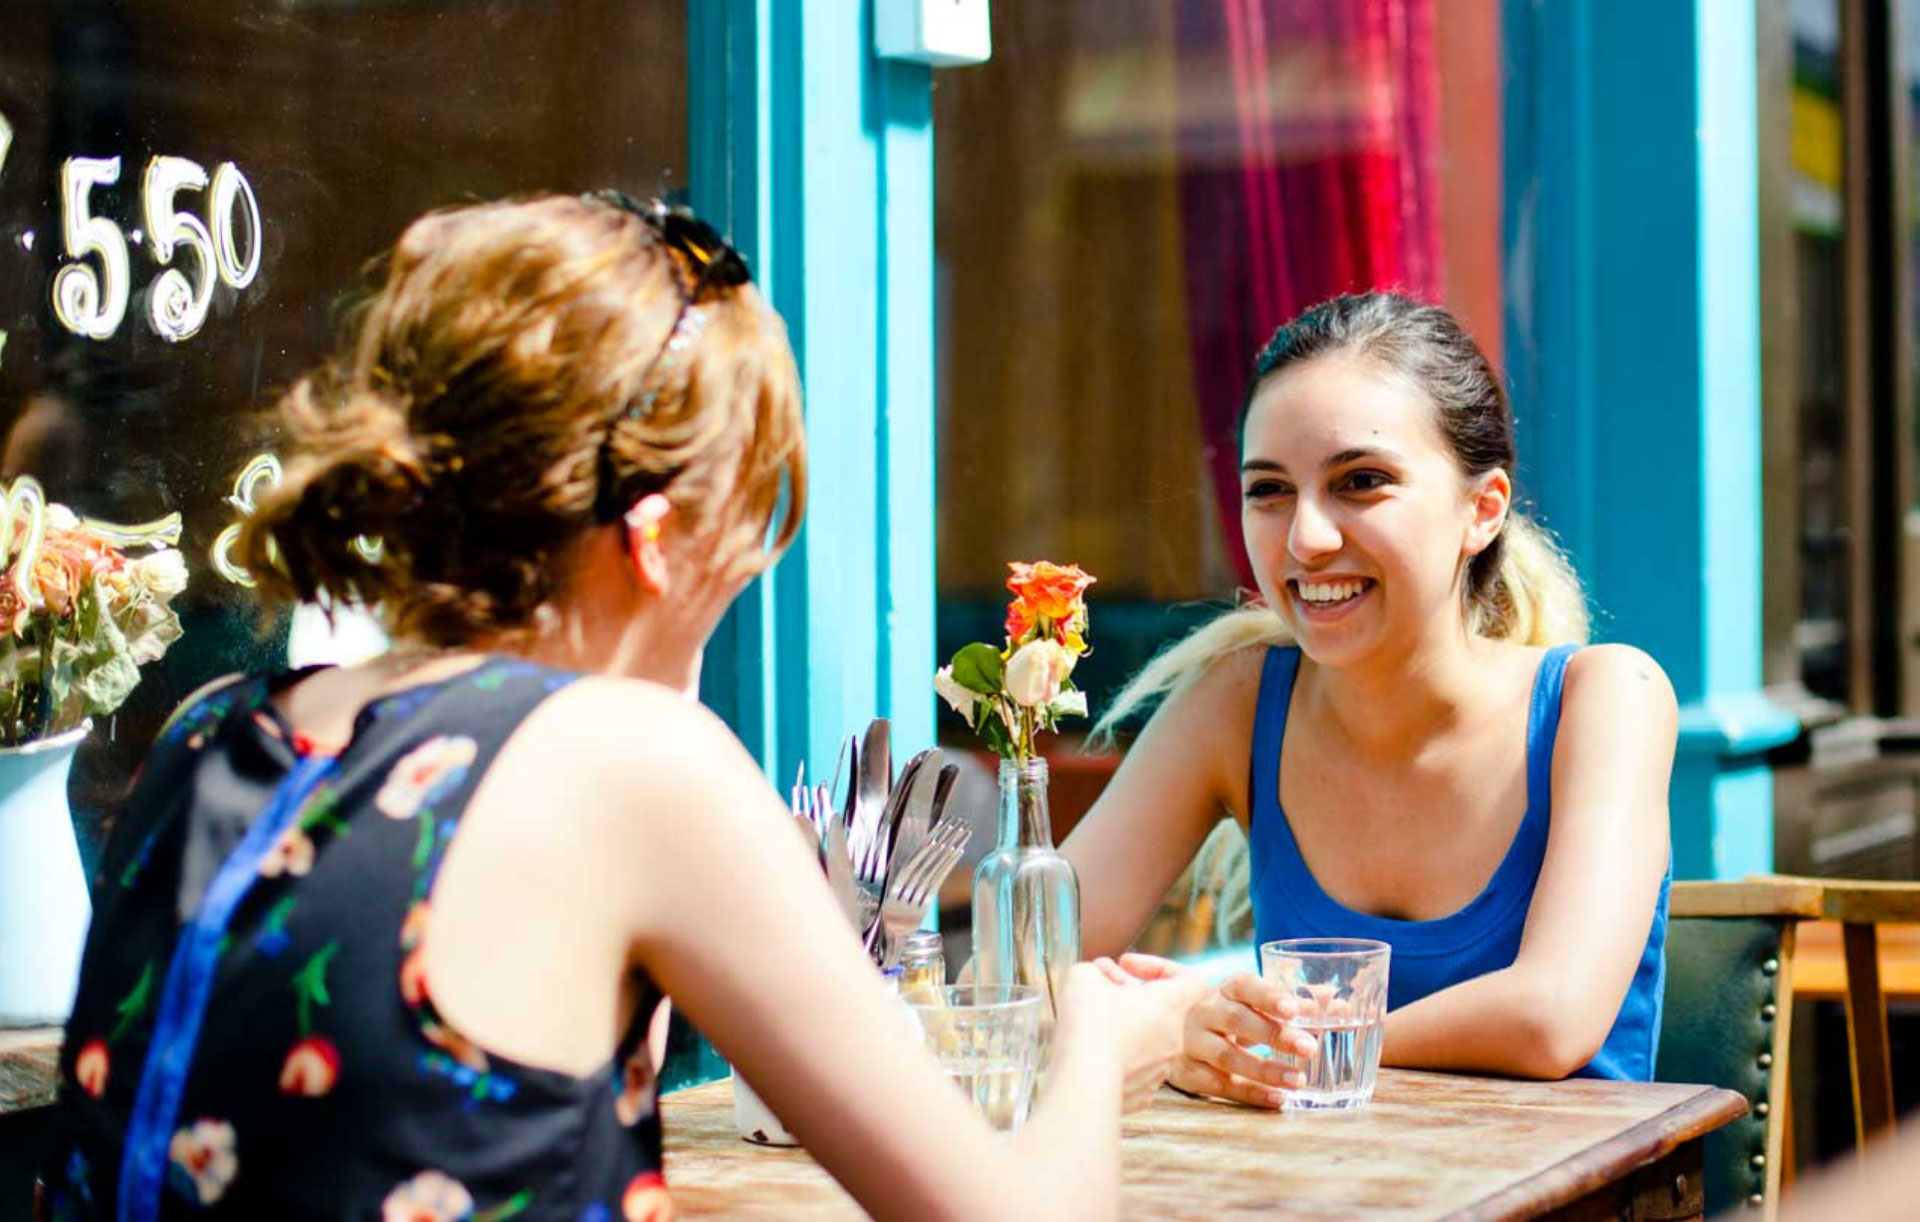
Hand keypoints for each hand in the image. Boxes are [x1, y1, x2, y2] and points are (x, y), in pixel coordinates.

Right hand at [1060, 961, 1210, 1112]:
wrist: (1081, 1080)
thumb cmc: (1090, 1023)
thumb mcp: (1087, 976)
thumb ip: (1100, 972)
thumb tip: (1101, 979)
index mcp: (1169, 1004)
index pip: (1190, 980)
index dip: (1161, 968)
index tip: (1129, 969)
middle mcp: (1173, 1038)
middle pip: (1161, 1013)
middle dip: (1132, 1003)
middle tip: (1100, 1000)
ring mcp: (1160, 1071)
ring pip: (1146, 1043)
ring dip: (1125, 1033)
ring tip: (1092, 1032)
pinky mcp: (1142, 1097)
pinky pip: (1134, 1072)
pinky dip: (1116, 1063)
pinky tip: (1092, 1060)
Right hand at [1100, 953, 1316, 1109]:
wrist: (1151, 1027)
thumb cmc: (1214, 1010)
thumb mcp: (1240, 998)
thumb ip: (1286, 999)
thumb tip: (1333, 1003)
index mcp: (1217, 989)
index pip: (1243, 986)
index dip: (1267, 995)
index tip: (1294, 1008)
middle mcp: (1201, 1013)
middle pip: (1237, 1021)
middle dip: (1273, 1034)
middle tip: (1309, 1047)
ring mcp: (1191, 1044)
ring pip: (1227, 1057)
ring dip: (1264, 1069)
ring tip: (1299, 1080)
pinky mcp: (1187, 1073)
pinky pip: (1220, 1086)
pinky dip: (1250, 1094)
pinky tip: (1278, 1100)